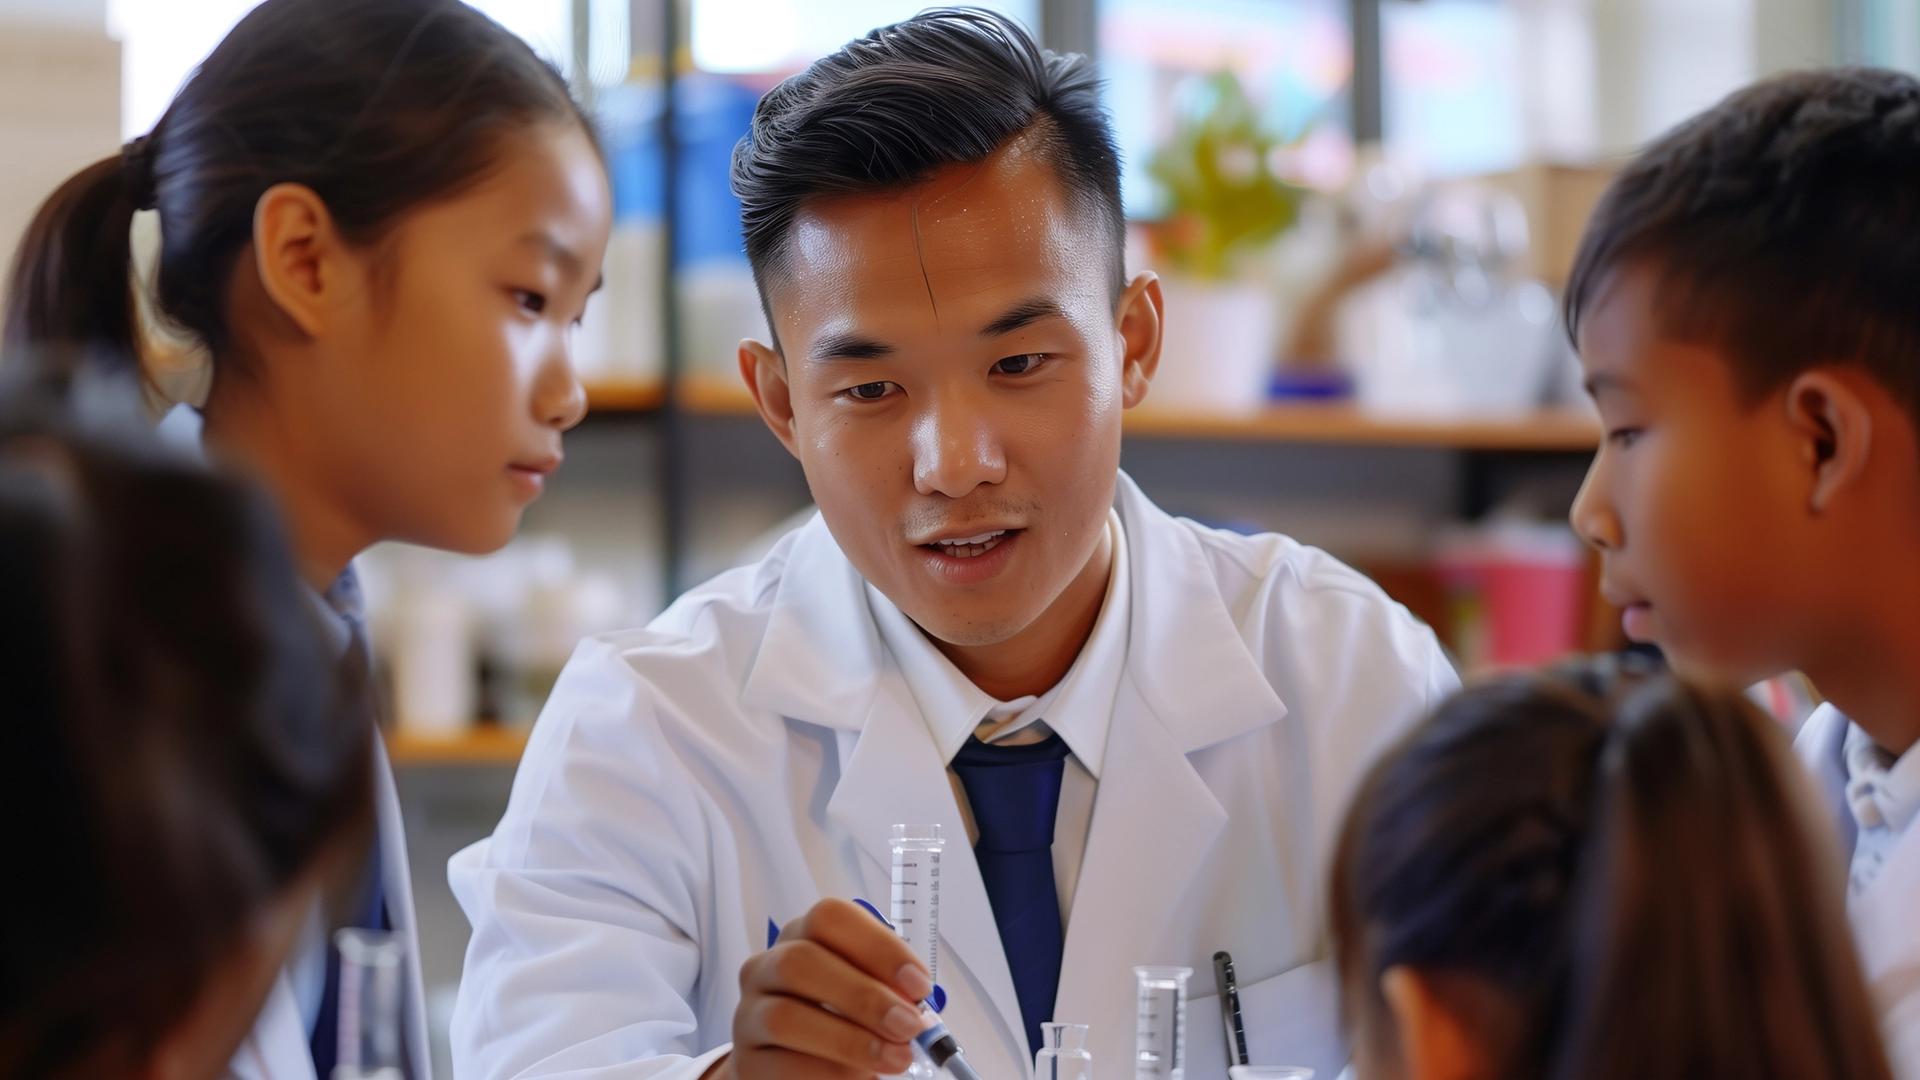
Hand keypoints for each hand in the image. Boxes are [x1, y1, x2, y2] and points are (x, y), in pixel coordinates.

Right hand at [714, 898, 933, 1078]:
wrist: (793, 1067)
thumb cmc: (838, 1019)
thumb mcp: (863, 993)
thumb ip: (888, 990)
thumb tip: (918, 1007)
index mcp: (800, 936)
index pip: (829, 918)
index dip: (878, 947)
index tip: (918, 985)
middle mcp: (765, 968)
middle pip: (801, 961)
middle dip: (863, 995)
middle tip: (908, 1026)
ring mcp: (748, 1014)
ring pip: (785, 1016)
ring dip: (849, 1039)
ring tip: (895, 1058)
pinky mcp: (747, 1061)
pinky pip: (784, 1066)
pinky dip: (830, 1074)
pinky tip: (862, 1078)